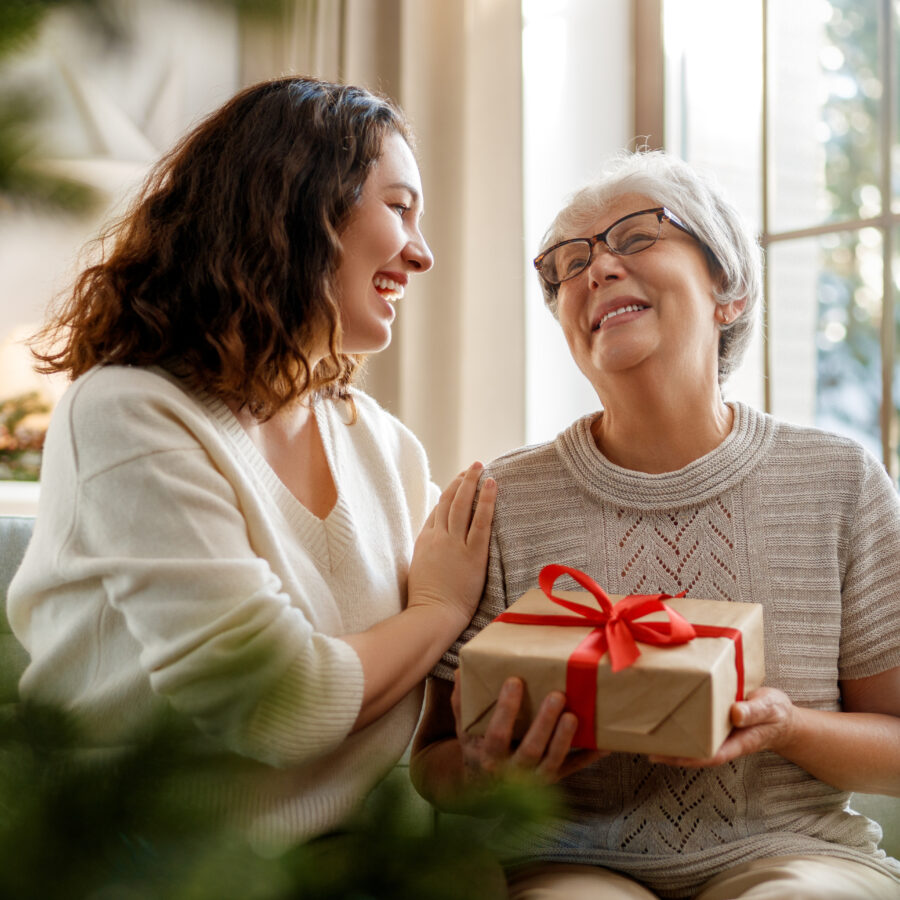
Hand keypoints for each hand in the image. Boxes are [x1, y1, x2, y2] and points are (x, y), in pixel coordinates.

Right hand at [407, 462, 496, 627]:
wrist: (432, 616)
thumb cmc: (426, 603)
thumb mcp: (420, 572)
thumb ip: (427, 556)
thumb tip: (434, 552)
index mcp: (424, 541)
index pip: (436, 511)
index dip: (448, 493)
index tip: (458, 483)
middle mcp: (438, 537)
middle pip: (448, 501)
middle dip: (460, 482)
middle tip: (472, 467)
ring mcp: (454, 544)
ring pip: (461, 505)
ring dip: (470, 482)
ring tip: (480, 466)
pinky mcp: (472, 554)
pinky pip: (480, 521)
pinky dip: (486, 500)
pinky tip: (492, 485)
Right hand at [452, 672, 604, 785]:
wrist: (483, 792)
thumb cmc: (476, 749)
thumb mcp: (463, 728)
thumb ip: (461, 701)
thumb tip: (461, 669)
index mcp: (487, 757)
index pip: (497, 733)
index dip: (506, 709)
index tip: (515, 680)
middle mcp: (511, 772)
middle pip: (530, 750)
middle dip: (544, 723)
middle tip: (557, 695)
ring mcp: (534, 779)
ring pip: (553, 763)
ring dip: (565, 740)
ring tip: (575, 715)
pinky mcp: (553, 780)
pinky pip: (573, 770)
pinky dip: (590, 757)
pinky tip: (606, 742)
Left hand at [648, 687, 796, 767]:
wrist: (781, 715)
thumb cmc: (775, 713)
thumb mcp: (769, 708)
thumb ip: (754, 711)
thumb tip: (735, 713)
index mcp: (735, 743)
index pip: (706, 755)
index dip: (684, 757)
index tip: (662, 756)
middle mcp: (721, 740)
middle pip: (692, 750)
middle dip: (668, 750)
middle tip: (642, 743)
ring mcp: (716, 731)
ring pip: (691, 738)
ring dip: (670, 737)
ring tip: (643, 732)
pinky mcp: (713, 719)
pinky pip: (694, 723)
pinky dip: (678, 720)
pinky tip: (662, 714)